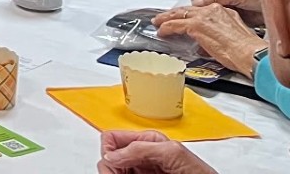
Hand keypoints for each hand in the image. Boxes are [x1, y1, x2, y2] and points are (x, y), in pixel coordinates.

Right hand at [98, 131, 215, 173]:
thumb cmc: (199, 172)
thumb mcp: (170, 152)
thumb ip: (140, 148)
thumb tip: (112, 154)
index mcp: (147, 140)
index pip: (111, 138)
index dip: (108, 150)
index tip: (113, 164)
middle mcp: (141, 154)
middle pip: (109, 156)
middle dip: (110, 166)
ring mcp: (142, 170)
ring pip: (113, 168)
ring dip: (113, 173)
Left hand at [153, 1, 267, 70]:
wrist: (250, 53)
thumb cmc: (246, 49)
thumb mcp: (232, 33)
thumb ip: (218, 31)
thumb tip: (206, 41)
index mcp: (221, 10)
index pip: (198, 10)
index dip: (187, 14)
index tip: (182, 18)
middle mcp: (211, 10)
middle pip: (186, 10)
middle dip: (173, 14)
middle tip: (163, 18)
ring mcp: (202, 17)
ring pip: (178, 15)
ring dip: (165, 19)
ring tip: (158, 23)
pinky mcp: (195, 26)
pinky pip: (174, 25)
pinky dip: (166, 28)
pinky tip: (162, 32)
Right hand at [171, 0, 259, 13]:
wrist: (272, 5)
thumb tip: (197, 5)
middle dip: (196, 0)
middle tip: (200, 8)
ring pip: (201, 4)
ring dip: (205, 9)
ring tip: (214, 13)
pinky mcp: (223, 8)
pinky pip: (210, 12)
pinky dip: (210, 16)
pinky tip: (216, 18)